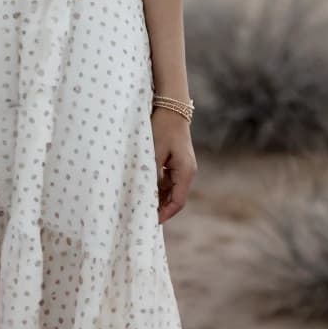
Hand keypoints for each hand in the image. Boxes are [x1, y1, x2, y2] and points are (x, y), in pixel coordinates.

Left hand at [151, 108, 197, 223]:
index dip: (165, 213)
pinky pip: (167, 178)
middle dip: (160, 207)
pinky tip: (144, 187)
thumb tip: (146, 192)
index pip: (177, 201)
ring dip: (158, 196)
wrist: (171, 106)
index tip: (152, 222)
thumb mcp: (154, 151)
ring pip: (170, 188)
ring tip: (141, 204)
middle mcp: (187, 171)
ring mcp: (182, 166)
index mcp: (185, 172)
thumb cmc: (163, 127)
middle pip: (174, 197)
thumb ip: (152, 172)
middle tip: (143, 215)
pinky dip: (157, 185)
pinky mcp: (176, 160)